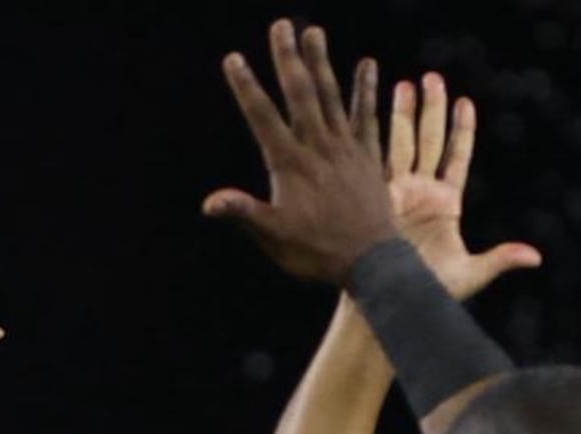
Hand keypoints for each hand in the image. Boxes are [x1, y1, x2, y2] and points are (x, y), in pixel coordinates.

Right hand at [203, 20, 394, 283]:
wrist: (371, 261)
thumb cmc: (316, 253)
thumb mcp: (274, 238)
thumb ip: (244, 213)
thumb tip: (209, 203)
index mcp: (291, 165)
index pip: (263, 118)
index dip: (247, 87)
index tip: (234, 58)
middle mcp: (319, 148)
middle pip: (301, 95)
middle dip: (288, 59)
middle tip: (280, 26)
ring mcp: (346, 148)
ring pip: (332, 96)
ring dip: (322, 62)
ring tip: (314, 32)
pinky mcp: (368, 155)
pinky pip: (367, 115)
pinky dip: (365, 90)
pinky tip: (367, 65)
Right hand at [385, 73, 540, 300]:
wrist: (389, 303)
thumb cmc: (428, 293)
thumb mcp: (470, 274)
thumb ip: (499, 259)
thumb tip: (535, 258)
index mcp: (445, 205)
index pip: (456, 157)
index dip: (462, 130)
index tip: (465, 102)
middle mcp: (421, 194)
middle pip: (428, 142)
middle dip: (430, 110)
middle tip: (432, 78)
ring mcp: (395, 195)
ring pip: (401, 145)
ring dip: (402, 115)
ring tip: (404, 83)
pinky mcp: (374, 201)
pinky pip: (375, 162)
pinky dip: (374, 138)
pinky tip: (372, 111)